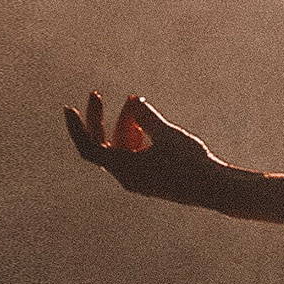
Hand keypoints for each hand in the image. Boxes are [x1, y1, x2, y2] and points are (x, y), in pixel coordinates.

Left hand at [64, 91, 237, 209]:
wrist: (214, 188)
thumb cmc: (191, 161)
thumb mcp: (167, 133)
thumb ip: (147, 116)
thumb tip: (133, 101)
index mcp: (124, 168)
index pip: (89, 148)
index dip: (77, 128)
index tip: (69, 109)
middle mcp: (126, 176)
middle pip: (105, 144)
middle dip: (102, 119)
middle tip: (96, 94)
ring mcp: (138, 178)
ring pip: (121, 148)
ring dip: (124, 125)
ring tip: (134, 102)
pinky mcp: (151, 178)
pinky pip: (134, 155)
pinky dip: (136, 137)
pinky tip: (146, 122)